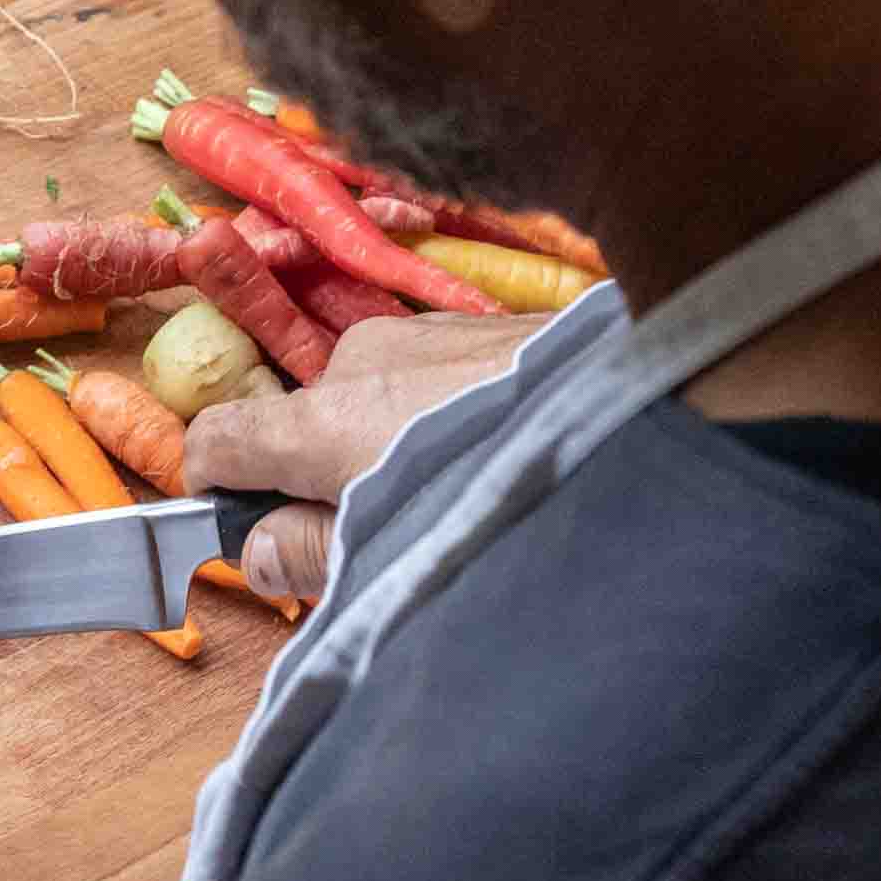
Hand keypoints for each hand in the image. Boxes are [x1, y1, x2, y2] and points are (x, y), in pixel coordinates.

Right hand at [182, 312, 548, 598]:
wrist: (663, 406)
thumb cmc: (512, 496)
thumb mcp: (396, 555)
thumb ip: (311, 555)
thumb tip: (258, 550)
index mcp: (322, 421)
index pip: (217, 439)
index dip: (220, 490)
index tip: (250, 528)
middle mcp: (364, 361)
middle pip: (309, 425)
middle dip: (334, 477)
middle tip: (400, 533)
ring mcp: (432, 334)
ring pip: (384, 398)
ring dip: (405, 444)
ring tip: (479, 492)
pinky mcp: (497, 325)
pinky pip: (448, 376)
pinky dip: (459, 415)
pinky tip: (519, 452)